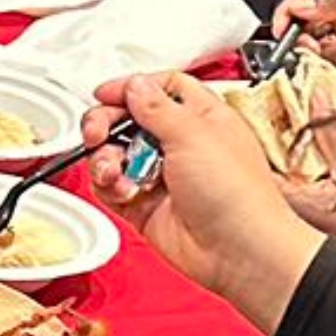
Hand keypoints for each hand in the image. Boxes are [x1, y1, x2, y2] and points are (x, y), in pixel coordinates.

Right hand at [87, 67, 322, 333]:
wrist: (236, 250)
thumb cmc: (236, 193)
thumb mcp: (194, 134)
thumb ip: (157, 106)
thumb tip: (135, 84)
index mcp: (201, 118)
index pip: (160, 89)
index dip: (132, 88)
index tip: (107, 95)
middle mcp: (180, 144)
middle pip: (129, 120)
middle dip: (107, 123)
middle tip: (98, 132)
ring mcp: (160, 175)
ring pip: (114, 154)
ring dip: (106, 160)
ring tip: (114, 171)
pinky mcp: (143, 204)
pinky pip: (110, 186)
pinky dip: (110, 187)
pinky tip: (125, 191)